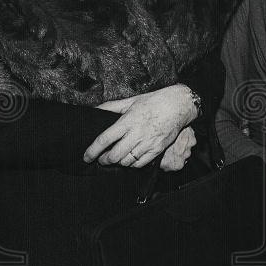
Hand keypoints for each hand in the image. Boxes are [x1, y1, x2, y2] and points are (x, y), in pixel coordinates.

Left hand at [84, 84, 198, 167]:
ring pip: (127, 161)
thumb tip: (95, 109)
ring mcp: (148, 143)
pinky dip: (131, 165)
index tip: (86, 156)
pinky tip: (129, 160)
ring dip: (118, 163)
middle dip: (104, 160)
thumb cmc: (154, 101)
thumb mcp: (131, 101)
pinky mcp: (157, 149)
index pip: (105, 139)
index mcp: (128, 120)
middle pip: (115, 155)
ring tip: (115, 159)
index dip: (92, 150)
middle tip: (101, 159)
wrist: (178, 105)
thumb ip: (111, 106)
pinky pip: (140, 164)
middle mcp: (137, 133)